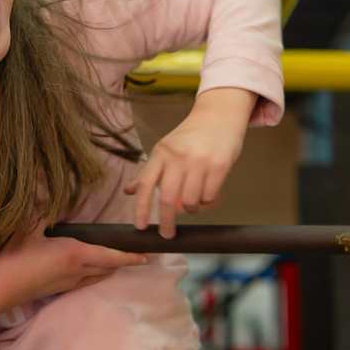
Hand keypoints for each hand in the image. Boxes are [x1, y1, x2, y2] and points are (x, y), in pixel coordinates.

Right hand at [0, 221, 148, 308]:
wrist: (2, 289)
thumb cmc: (16, 258)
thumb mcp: (28, 228)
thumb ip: (43, 211)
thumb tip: (51, 193)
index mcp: (74, 253)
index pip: (109, 256)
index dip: (128, 256)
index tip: (145, 256)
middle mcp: (78, 270)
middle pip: (108, 266)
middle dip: (124, 261)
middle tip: (138, 255)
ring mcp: (71, 282)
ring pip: (99, 275)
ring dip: (111, 268)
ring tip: (119, 259)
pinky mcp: (62, 289)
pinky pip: (87, 280)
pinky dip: (97, 272)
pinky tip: (93, 267)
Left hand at [125, 88, 256, 237]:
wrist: (219, 115)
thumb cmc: (190, 136)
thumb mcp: (166, 149)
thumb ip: (149, 171)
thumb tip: (129, 191)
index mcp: (161, 153)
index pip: (146, 184)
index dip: (141, 207)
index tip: (140, 226)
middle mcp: (178, 157)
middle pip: (168, 198)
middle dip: (166, 221)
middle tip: (167, 234)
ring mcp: (199, 162)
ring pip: (191, 201)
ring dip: (191, 209)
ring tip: (193, 203)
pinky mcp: (219, 166)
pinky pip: (209, 196)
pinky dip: (207, 201)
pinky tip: (207, 193)